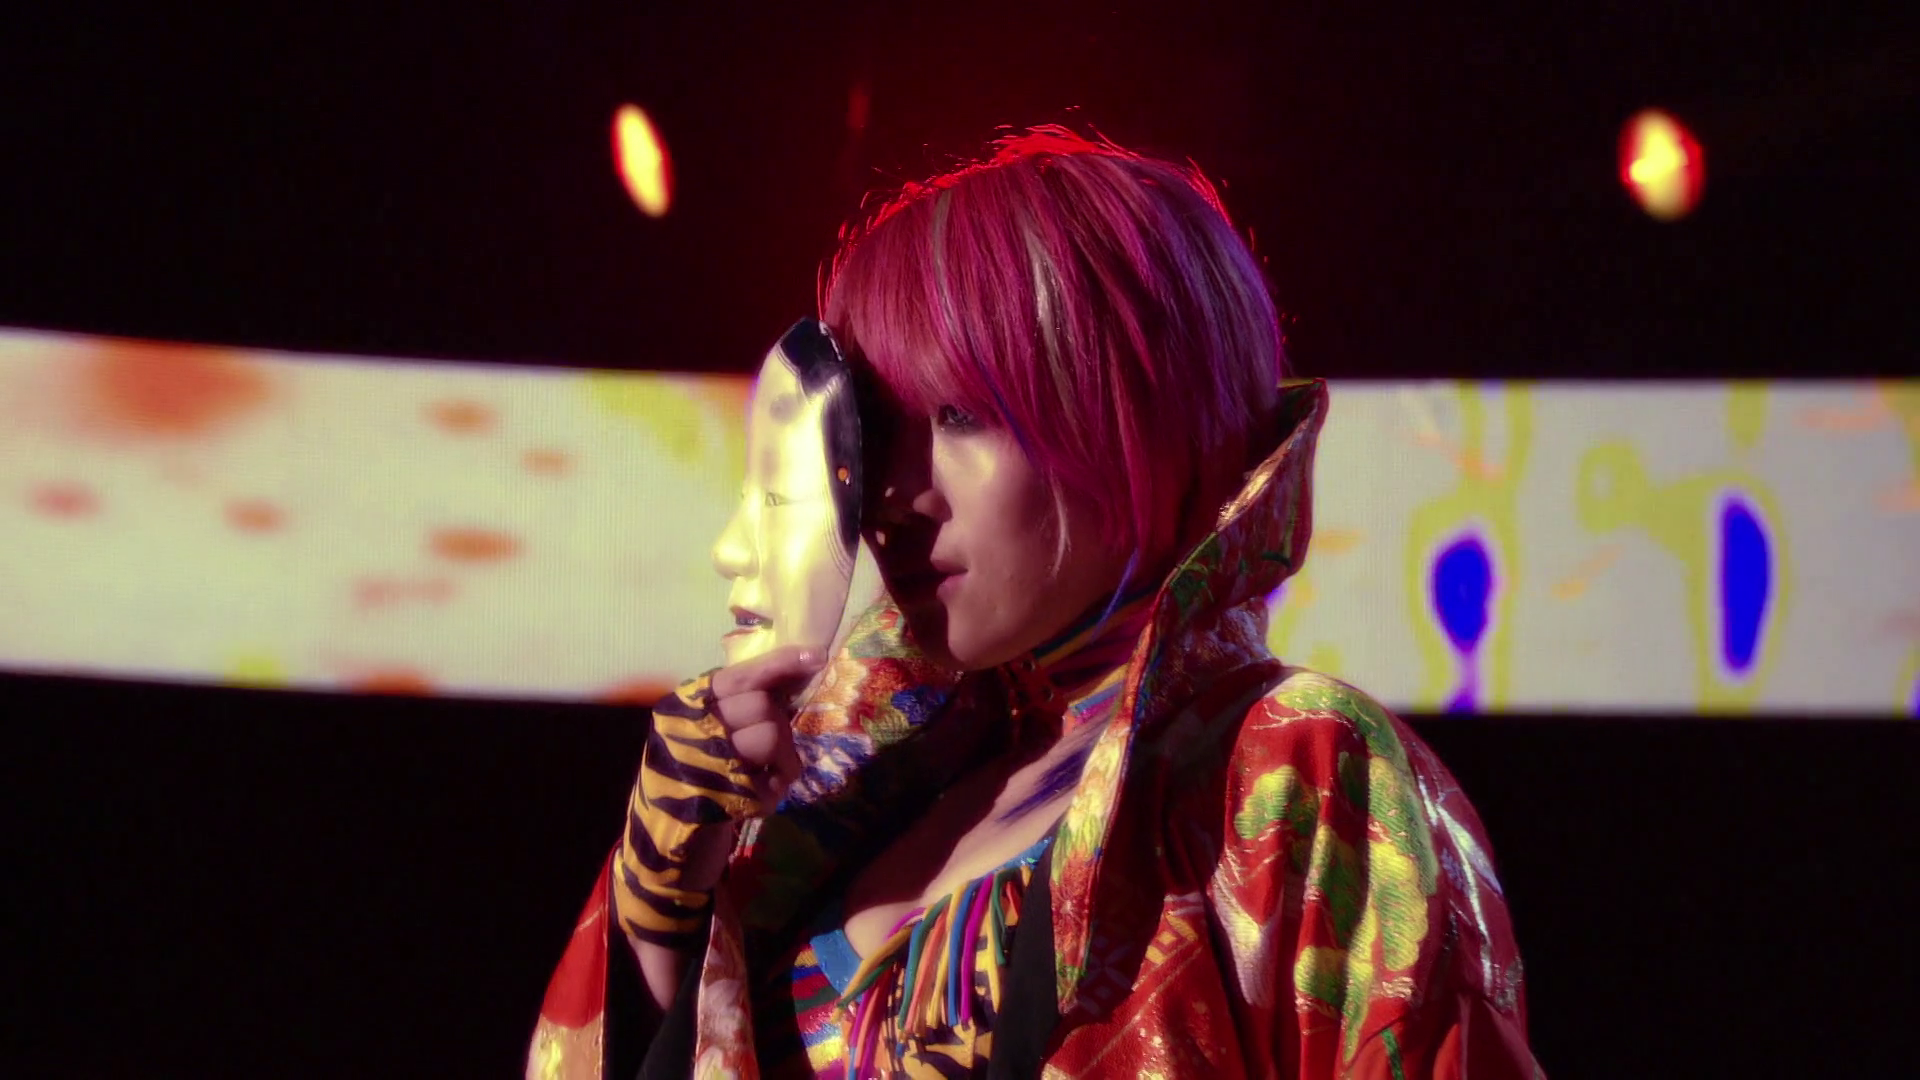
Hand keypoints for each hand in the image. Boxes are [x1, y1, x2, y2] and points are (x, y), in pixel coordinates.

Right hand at [613, 645, 825, 948]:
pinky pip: (771, 780)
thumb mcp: (704, 738)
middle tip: (772, 755)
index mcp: (683, 707)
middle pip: (761, 704)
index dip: (779, 664)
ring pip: (771, 735)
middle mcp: (688, 727)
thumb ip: (736, 710)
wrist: (664, 850)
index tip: (816, 657)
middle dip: (780, 727)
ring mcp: (701, 760)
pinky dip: (774, 791)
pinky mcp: (719, 795)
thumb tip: (789, 682)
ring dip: (783, 761)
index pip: (737, 675)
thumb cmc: (692, 785)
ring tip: (767, 780)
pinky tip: (755, 801)